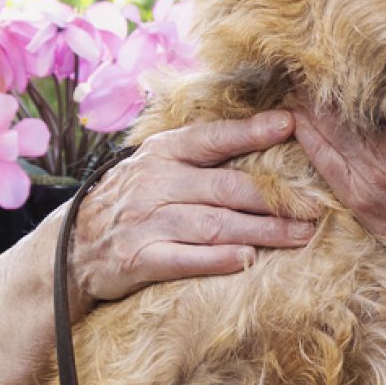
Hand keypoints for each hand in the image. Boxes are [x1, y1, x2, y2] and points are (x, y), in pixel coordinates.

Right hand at [69, 111, 316, 306]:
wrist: (71, 246)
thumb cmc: (129, 202)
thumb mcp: (154, 166)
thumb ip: (197, 155)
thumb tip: (259, 134)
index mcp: (162, 153)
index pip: (212, 138)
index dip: (251, 131)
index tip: (290, 124)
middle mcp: (155, 182)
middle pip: (225, 187)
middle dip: (275, 198)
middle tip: (314, 207)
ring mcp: (145, 221)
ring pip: (214, 224)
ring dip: (261, 231)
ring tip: (299, 236)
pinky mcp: (138, 258)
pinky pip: (183, 258)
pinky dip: (216, 259)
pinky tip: (246, 260)